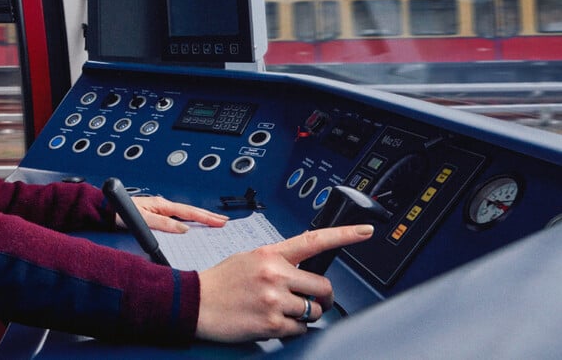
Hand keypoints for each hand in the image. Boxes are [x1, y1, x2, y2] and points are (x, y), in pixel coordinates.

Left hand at [117, 196, 227, 232]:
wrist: (106, 210)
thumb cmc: (120, 212)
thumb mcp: (142, 219)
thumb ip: (162, 224)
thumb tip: (183, 229)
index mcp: (162, 205)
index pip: (189, 212)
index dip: (206, 217)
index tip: (220, 221)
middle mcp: (163, 205)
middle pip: (191, 211)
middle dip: (208, 216)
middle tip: (224, 221)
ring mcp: (160, 209)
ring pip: (186, 213)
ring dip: (201, 217)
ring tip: (214, 221)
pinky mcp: (156, 213)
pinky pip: (178, 217)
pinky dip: (190, 220)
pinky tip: (193, 224)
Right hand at [196, 224, 373, 341]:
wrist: (196, 302)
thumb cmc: (221, 281)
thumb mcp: (249, 258)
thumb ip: (278, 259)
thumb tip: (302, 264)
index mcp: (271, 254)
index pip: (315, 240)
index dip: (345, 235)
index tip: (365, 231)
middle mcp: (276, 274)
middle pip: (323, 287)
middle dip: (322, 297)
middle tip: (312, 300)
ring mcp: (275, 300)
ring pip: (313, 311)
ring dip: (304, 315)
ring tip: (282, 310)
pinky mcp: (272, 324)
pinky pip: (300, 330)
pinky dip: (292, 329)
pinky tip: (274, 321)